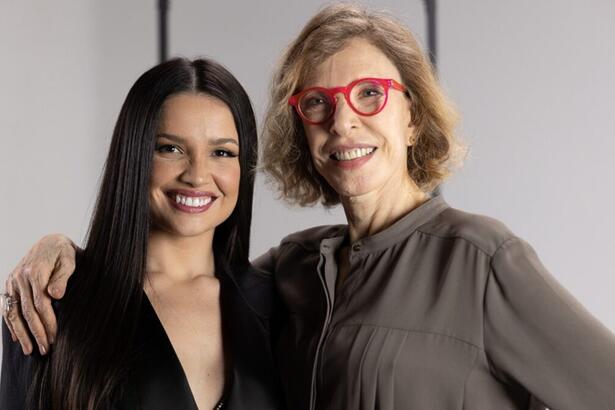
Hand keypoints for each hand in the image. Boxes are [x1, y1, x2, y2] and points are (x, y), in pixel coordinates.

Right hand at [3, 234, 76, 354]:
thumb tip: (56, 295)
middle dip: (36, 332)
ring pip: (13, 312)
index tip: (54, 337)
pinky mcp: (9, 285)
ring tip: (30, 350)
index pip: (41, 303)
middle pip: (27, 311)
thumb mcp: (68, 260)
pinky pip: (7, 308)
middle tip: (45, 349)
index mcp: (35, 272)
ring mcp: (12, 282)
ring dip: (21, 333)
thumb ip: (62, 277)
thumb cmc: (63, 252)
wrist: (49, 242)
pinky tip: (17, 338)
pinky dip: (11, 324)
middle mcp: (19, 278)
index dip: (47, 322)